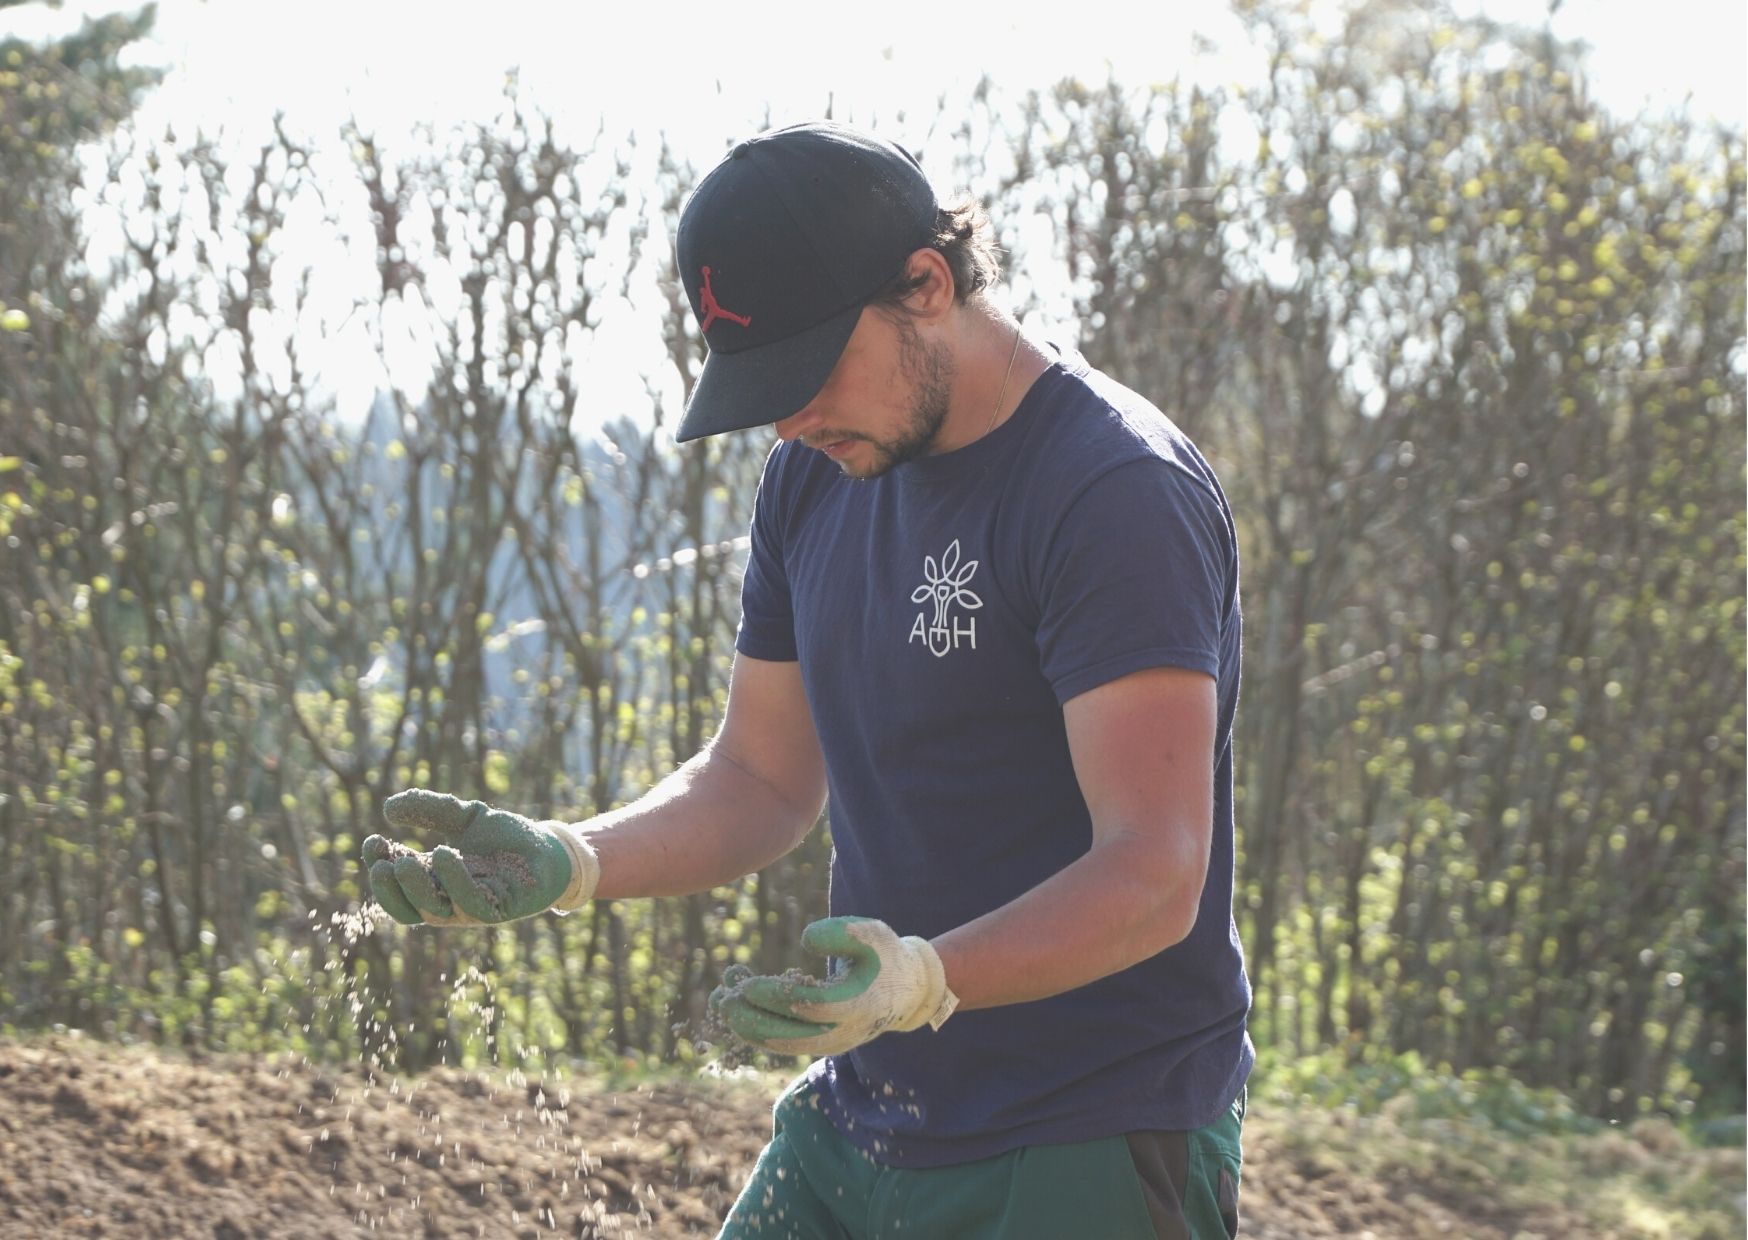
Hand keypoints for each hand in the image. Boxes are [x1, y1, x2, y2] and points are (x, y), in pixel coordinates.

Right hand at [360, 789, 598, 925]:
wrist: (550, 847)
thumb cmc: (505, 837)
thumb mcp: (464, 816)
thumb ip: (431, 809)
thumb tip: (388, 807)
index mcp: (435, 881)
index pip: (397, 885)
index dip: (380, 867)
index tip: (373, 841)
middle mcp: (449, 899)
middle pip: (409, 906)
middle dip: (390, 887)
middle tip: (385, 861)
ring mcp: (473, 907)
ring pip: (435, 911)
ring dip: (417, 888)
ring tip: (406, 861)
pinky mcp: (501, 909)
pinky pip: (472, 905)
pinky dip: (455, 883)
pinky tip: (447, 855)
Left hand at [708, 917, 957, 1055]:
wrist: (907, 991)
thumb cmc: (885, 955)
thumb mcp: (871, 932)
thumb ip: (841, 932)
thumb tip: (806, 939)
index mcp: (855, 1004)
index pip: (805, 1005)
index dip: (772, 996)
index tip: (745, 983)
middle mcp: (842, 1032)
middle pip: (788, 1034)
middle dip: (749, 1017)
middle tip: (721, 998)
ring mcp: (833, 1044)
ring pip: (783, 1043)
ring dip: (748, 1026)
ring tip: (721, 1002)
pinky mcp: (824, 1045)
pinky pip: (787, 1043)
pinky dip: (760, 1029)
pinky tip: (739, 1010)